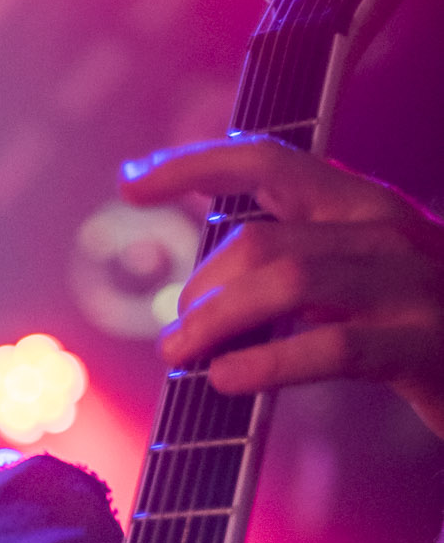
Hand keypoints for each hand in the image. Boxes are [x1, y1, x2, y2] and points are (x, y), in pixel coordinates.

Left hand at [119, 138, 443, 440]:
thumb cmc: (426, 329)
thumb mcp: (361, 284)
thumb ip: (297, 269)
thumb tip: (203, 293)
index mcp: (366, 209)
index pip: (271, 162)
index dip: (194, 165)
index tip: (130, 180)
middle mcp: (387, 232)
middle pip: (263, 241)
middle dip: (200, 289)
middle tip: (174, 336)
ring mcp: (410, 286)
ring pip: (288, 283)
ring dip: (215, 323)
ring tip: (183, 357)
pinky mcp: (424, 345)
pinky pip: (331, 349)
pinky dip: (265, 364)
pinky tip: (227, 380)